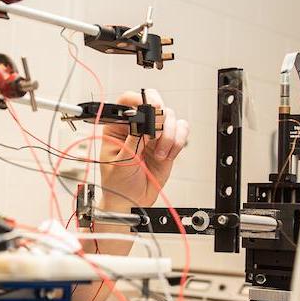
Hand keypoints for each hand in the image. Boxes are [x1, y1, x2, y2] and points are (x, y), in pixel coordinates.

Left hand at [97, 89, 188, 211]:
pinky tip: (167, 155)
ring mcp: (154, 134)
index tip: (150, 108)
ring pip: (171, 117)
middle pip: (154, 102)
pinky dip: (178, 142)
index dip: (139, 99)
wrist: (132, 201)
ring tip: (159, 154)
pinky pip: (182, 131)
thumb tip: (143, 123)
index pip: (127, 101)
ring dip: (168, 136)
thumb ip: (132, 141)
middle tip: (158, 132)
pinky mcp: (168, 143)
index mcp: (117, 127)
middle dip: (160, 115)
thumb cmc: (118, 183)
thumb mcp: (120, 162)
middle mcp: (138, 126)